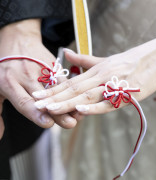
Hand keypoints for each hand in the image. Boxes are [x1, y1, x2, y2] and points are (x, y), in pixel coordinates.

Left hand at [0, 19, 78, 138]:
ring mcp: (41, 70)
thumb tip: (0, 135)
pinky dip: (71, 92)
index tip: (48, 124)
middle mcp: (26, 76)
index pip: (24, 102)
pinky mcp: (52, 66)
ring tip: (79, 113)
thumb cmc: (5, 66)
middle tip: (71, 123)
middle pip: (44, 98)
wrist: (18, 39)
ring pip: (57, 90)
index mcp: (8, 83)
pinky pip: (63, 80)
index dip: (36, 114)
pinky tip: (78, 99)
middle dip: (58, 112)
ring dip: (69, 102)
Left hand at [33, 34, 155, 116]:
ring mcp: (113, 84)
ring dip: (68, 103)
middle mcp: (100, 77)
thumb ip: (84, 59)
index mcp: (96, 71)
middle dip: (54, 98)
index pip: (70, 82)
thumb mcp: (105, 60)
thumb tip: (66, 53)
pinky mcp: (126, 93)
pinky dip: (94, 106)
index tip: (37, 95)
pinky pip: (107, 102)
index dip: (53, 89)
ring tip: (50, 109)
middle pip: (74, 90)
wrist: (155, 57)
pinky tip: (80, 110)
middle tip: (36, 105)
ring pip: (87, 96)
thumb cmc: (130, 61)